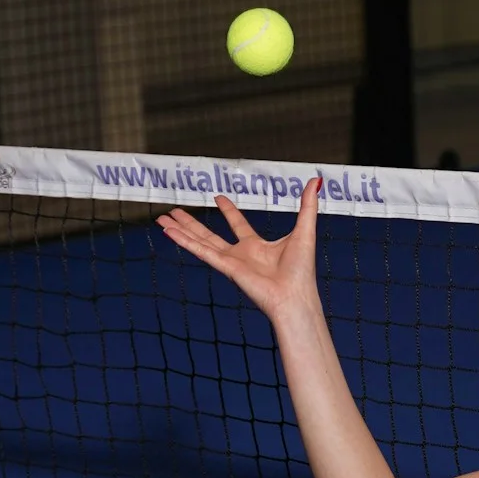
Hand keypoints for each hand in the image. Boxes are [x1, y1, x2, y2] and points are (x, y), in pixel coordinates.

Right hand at [157, 180, 319, 324]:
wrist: (295, 296)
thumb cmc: (302, 272)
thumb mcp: (305, 230)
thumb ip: (307, 206)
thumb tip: (316, 180)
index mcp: (258, 247)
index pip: (239, 225)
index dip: (228, 211)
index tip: (218, 197)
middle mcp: (241, 254)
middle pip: (210, 234)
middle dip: (192, 223)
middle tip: (176, 211)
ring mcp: (231, 262)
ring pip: (200, 241)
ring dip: (181, 230)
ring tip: (163, 219)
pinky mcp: (226, 267)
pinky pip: (201, 251)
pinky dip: (183, 241)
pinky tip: (168, 232)